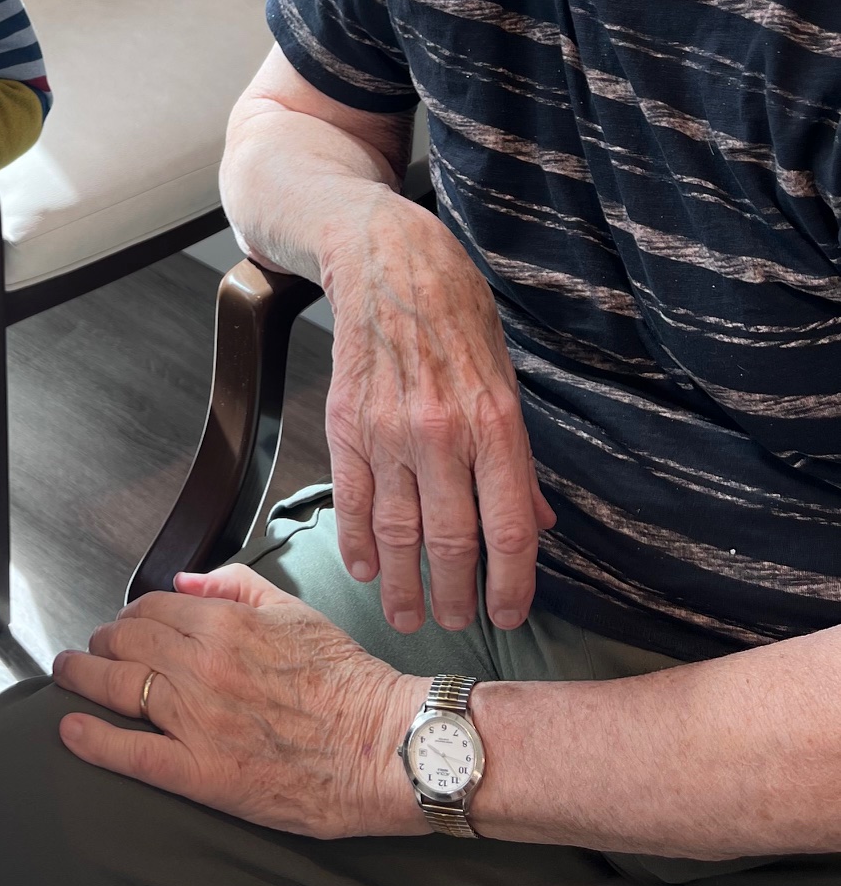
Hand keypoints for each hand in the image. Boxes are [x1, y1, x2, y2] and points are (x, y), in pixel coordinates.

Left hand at [52, 564, 426, 837]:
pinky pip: (134, 753)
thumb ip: (234, 586)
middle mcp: (204, 666)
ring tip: (68, 675)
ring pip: (120, 688)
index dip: (130, 616)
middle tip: (91, 650)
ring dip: (83, 678)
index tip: (124, 625)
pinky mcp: (204, 772)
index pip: (152, 609)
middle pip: (126, 645)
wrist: (383, 745)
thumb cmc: (347, 682)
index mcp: (225, 624)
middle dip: (101, 644)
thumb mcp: (292, 611)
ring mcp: (199, 720)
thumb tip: (185, 582)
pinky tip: (72, 730)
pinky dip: (95, 740)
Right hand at [322, 192, 554, 634]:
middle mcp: (443, 434)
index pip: (509, 527)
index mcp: (495, 424)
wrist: (388, 262)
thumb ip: (518, 460)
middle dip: (456, 596)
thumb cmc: (457, 315)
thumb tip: (538, 523)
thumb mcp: (505, 380)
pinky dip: (357, 543)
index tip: (509, 615)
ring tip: (409, 616)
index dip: (511, 584)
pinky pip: (352, 499)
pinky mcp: (346, 423)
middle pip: (453, 542)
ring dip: (405, 584)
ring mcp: (389, 431)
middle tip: (455, 623)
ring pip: (399, 531)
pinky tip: (366, 570)